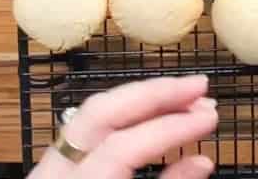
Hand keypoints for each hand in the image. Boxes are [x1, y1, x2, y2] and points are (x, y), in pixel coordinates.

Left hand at [27, 75, 218, 178]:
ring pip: (92, 113)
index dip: (170, 129)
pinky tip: (156, 115)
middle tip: (200, 86)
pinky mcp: (54, 167)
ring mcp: (48, 167)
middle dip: (154, 93)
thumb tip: (202, 161)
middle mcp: (53, 172)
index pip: (122, 147)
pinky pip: (89, 128)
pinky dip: (127, 116)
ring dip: (144, 99)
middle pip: (100, 113)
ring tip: (186, 96)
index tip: (209, 117)